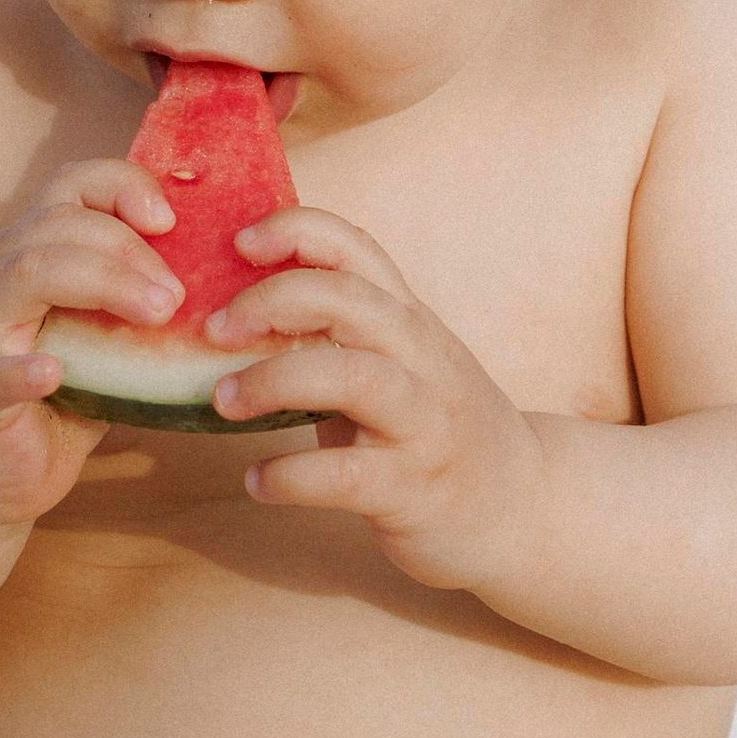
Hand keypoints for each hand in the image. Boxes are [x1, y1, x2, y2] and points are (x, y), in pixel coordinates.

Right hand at [0, 159, 180, 532]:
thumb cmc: (50, 406)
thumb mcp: (99, 347)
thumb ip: (135, 313)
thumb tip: (223, 294)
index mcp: (24, 254)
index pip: (68, 187)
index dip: (122, 186)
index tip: (171, 221)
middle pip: (56, 225)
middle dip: (129, 250)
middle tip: (178, 296)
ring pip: (24, 274)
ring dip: (101, 283)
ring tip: (156, 313)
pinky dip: (19, 370)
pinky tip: (52, 374)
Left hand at [207, 207, 541, 595]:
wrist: (523, 506)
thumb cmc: (433, 427)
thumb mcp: (398, 362)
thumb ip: (335, 333)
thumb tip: (233, 310)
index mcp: (407, 320)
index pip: (355, 247)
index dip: (294, 231)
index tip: (238, 243)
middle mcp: (422, 359)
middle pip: (348, 300)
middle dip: (270, 302)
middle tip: (213, 330)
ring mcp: (424, 423)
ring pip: (352, 378)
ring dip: (273, 381)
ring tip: (224, 401)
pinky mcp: (414, 489)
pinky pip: (345, 476)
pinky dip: (290, 476)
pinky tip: (258, 482)